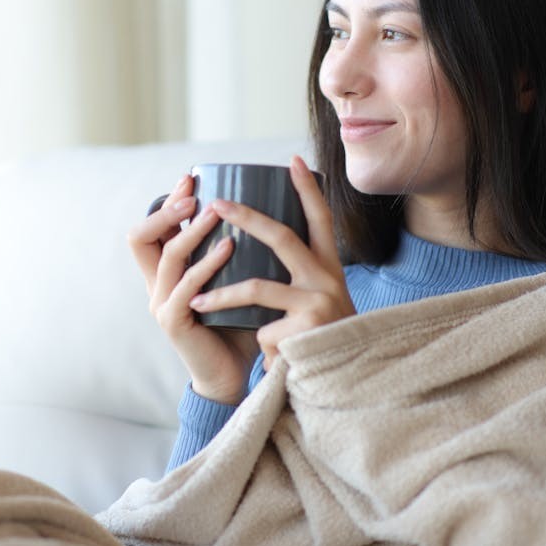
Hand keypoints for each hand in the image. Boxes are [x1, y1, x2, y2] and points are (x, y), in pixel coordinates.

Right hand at [127, 175, 259, 403]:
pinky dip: (205, 264)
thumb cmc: (242, 324)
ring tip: (216, 212)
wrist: (238, 376)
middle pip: (140, 237)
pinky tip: (228, 248)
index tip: (190, 178)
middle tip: (193, 193)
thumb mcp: (235, 279)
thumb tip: (265, 205)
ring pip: (166, 256)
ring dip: (191, 231)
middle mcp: (157, 286)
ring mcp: (161, 305)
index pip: (153, 229)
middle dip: (166, 211)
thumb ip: (236, 251)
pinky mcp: (174, 323)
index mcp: (167, 274)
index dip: (167, 202)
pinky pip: (185, 287)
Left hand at [188, 155, 354, 371]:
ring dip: (221, 298)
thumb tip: (252, 252)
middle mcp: (328, 279)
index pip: (320, 221)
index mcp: (330, 269)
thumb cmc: (322, 342)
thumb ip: (295, 281)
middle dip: (247, 218)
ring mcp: (318, 303)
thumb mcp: (317, 304)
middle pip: (283, 237)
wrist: (347, 385)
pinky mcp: (305, 330)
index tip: (293, 159)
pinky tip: (272, 360)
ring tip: (197, 303)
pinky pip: (262, 330)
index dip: (307, 190)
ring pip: (256, 288)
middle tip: (218, 204)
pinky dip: (259, 346)